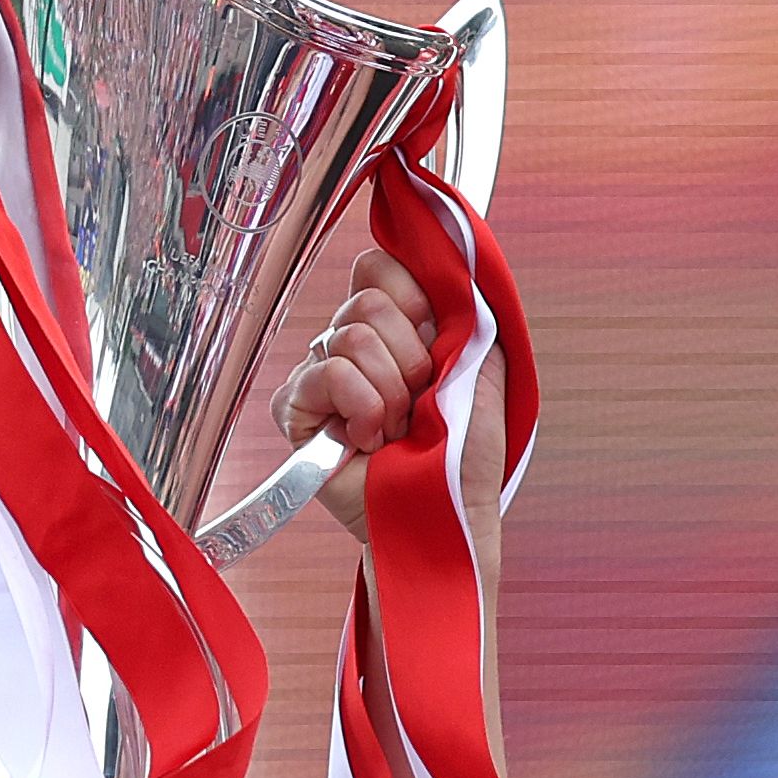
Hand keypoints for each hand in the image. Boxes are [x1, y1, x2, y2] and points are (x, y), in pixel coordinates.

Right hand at [270, 248, 507, 542]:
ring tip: (396, 429)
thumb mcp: (481, 369)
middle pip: (367, 302)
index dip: (412, 298)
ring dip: (390, 392)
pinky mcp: (296, 409)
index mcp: (393, 328)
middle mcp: (351, 345)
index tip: (435, 343)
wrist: (449, 509)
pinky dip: (362, 406)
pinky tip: (367, 439)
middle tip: (418, 403)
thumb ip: (464, 315)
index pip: (378, 268)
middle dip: (409, 358)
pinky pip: (327, 374)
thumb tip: (448, 270)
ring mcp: (320, 375)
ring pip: (349, 337)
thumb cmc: (465, 452)